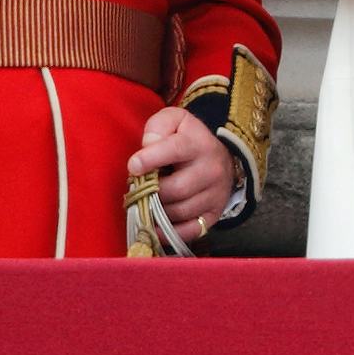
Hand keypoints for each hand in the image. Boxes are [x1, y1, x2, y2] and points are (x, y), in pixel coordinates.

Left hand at [131, 107, 237, 239]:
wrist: (220, 158)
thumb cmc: (188, 139)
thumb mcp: (174, 121)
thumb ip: (158, 127)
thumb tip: (147, 146)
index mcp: (197, 144)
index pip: (175, 150)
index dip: (152, 159)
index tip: (133, 166)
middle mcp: (211, 170)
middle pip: (176, 189)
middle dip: (151, 192)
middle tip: (137, 190)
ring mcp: (215, 194)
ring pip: (179, 212)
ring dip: (157, 211)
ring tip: (146, 203)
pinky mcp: (214, 214)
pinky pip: (190, 231)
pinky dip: (168, 233)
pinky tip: (154, 226)